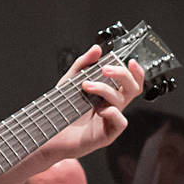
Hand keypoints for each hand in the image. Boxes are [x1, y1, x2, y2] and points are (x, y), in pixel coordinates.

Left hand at [39, 46, 144, 160]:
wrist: (48, 132)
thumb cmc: (61, 110)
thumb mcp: (69, 82)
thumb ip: (82, 65)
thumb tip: (97, 49)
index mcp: (108, 95)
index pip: (130, 82)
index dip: (136, 72)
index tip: (131, 61)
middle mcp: (112, 106)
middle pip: (133, 89)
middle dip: (122, 75)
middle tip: (104, 69)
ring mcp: (110, 121)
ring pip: (121, 101)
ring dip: (104, 89)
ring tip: (86, 86)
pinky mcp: (106, 135)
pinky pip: (120, 122)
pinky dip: (113, 113)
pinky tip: (99, 109)